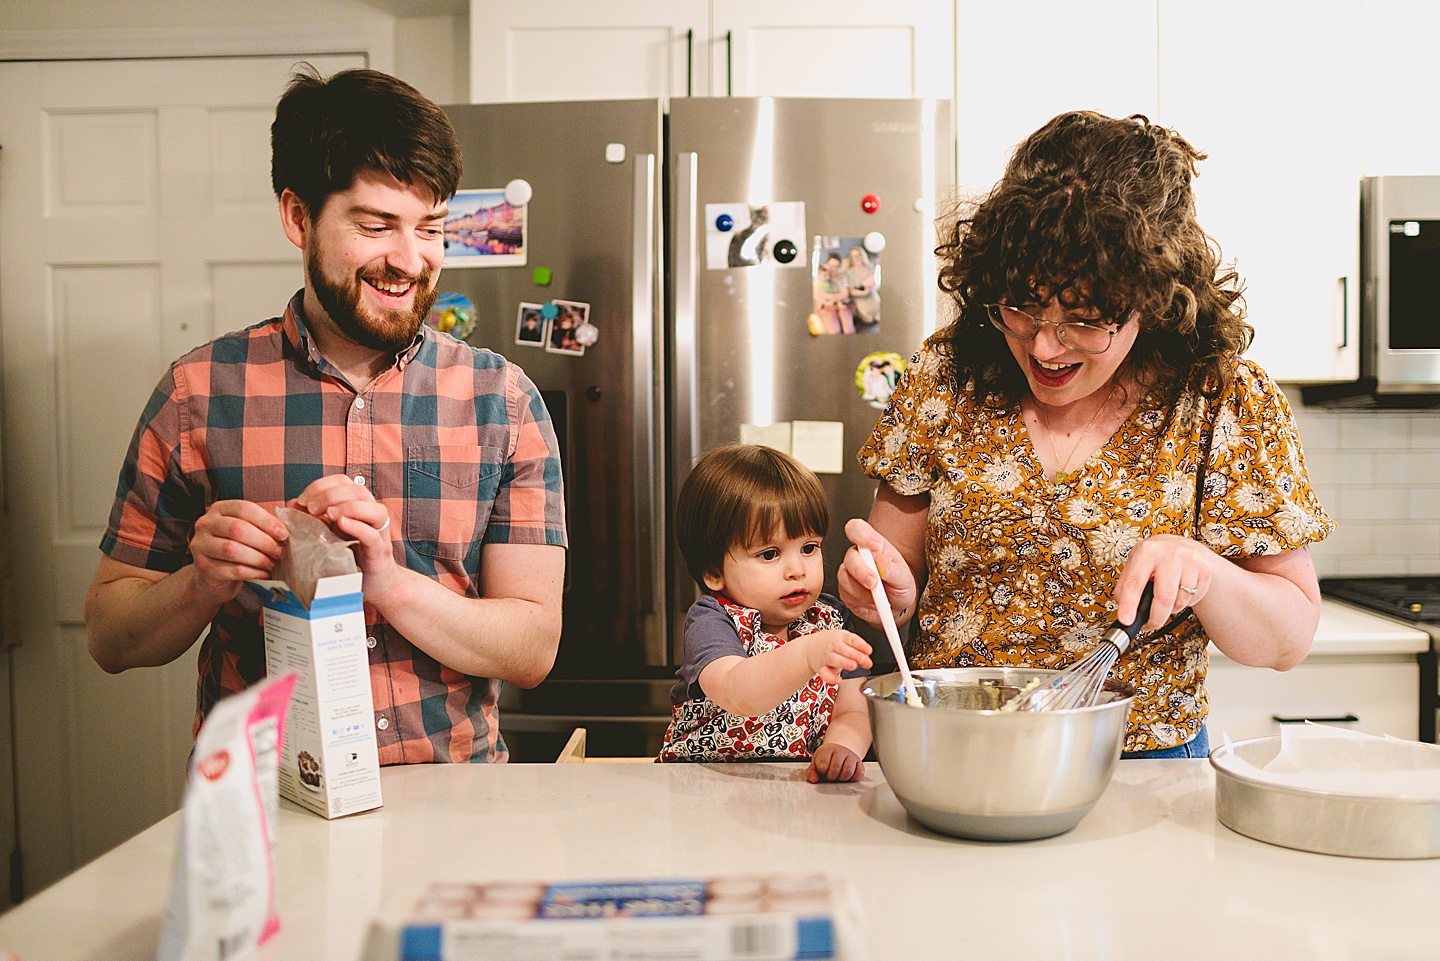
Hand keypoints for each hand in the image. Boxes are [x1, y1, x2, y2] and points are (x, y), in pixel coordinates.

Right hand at [188, 499, 288, 604]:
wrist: (214, 576)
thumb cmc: (238, 548)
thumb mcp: (248, 530)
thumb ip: (264, 524)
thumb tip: (291, 521)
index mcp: (220, 509)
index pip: (244, 508)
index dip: (267, 521)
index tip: (284, 534)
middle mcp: (205, 524)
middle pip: (238, 529)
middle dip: (264, 542)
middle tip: (280, 552)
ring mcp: (200, 545)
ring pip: (233, 550)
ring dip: (259, 558)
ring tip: (273, 564)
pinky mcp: (203, 567)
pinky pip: (232, 570)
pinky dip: (253, 572)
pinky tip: (264, 574)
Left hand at [291, 474, 399, 597]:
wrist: (373, 584)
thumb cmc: (349, 557)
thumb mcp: (327, 533)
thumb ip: (313, 518)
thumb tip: (292, 504)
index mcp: (359, 506)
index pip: (343, 481)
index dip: (321, 486)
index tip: (303, 501)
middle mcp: (372, 515)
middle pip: (358, 490)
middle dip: (331, 495)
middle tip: (312, 509)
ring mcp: (379, 533)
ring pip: (374, 508)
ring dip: (347, 506)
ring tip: (328, 515)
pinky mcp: (380, 552)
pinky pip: (372, 534)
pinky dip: (357, 526)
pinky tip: (341, 524)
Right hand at [802, 630, 871, 685]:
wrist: (809, 648)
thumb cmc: (831, 645)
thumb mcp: (844, 640)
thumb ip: (857, 649)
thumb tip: (868, 658)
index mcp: (841, 637)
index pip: (852, 639)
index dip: (861, 645)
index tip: (869, 651)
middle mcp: (833, 646)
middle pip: (843, 649)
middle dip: (855, 655)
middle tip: (864, 660)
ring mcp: (826, 656)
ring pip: (834, 659)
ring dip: (844, 662)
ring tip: (853, 666)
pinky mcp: (821, 667)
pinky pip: (825, 673)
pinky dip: (831, 678)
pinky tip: (838, 680)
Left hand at [806, 743, 863, 782]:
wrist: (839, 750)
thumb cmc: (826, 759)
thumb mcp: (816, 763)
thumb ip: (811, 772)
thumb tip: (813, 780)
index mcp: (827, 750)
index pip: (823, 763)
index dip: (822, 771)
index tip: (822, 771)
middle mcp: (840, 751)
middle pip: (836, 768)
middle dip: (831, 776)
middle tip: (830, 775)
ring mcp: (851, 756)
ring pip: (848, 771)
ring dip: (842, 778)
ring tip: (838, 776)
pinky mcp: (860, 763)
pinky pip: (859, 773)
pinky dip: (853, 778)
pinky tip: (847, 777)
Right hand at [839, 518, 916, 626]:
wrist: (896, 606)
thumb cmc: (900, 586)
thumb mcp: (904, 578)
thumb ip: (893, 570)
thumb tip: (882, 560)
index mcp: (873, 545)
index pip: (857, 529)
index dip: (861, 534)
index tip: (874, 547)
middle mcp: (858, 556)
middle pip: (850, 556)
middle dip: (861, 571)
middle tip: (874, 583)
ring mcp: (848, 572)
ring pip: (845, 577)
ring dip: (862, 591)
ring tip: (879, 598)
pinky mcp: (844, 589)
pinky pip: (845, 593)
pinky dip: (860, 601)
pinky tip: (872, 602)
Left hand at [1116, 534, 1215, 629]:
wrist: (1183, 546)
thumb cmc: (1155, 558)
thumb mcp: (1134, 564)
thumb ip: (1125, 587)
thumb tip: (1123, 612)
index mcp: (1147, 551)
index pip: (1135, 583)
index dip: (1129, 604)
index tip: (1127, 621)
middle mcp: (1170, 554)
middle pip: (1164, 597)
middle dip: (1156, 618)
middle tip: (1149, 625)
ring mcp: (1190, 561)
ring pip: (1180, 602)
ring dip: (1170, 609)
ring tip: (1165, 597)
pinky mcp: (1205, 570)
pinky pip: (1193, 600)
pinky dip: (1184, 603)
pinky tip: (1179, 591)